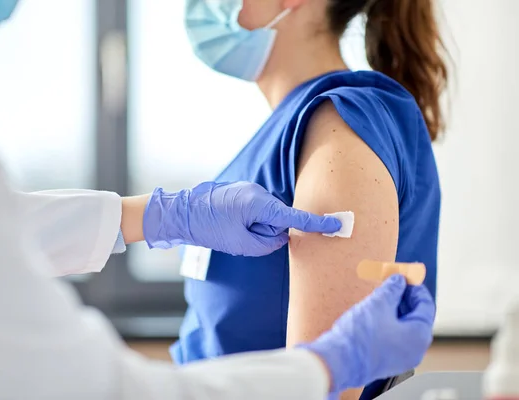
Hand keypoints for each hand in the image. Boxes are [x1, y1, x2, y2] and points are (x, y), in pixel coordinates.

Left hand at [142, 181, 341, 255]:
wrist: (182, 213)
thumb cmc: (210, 228)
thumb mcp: (242, 244)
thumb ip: (268, 242)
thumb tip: (280, 236)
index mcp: (260, 204)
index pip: (295, 217)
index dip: (317, 224)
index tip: (338, 224)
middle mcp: (258, 192)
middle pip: (278, 218)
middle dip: (266, 230)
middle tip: (241, 234)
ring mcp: (250, 190)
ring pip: (266, 216)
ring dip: (255, 226)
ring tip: (232, 228)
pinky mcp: (243, 193)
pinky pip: (257, 211)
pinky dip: (250, 220)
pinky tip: (231, 222)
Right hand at [302, 275, 434, 394]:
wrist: (338, 363)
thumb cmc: (360, 336)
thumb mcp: (378, 303)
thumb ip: (392, 288)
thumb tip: (398, 281)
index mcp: (419, 335)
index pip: (426, 305)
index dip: (415, 287)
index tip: (404, 276)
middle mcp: (415, 350)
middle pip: (416, 317)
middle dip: (404, 298)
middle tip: (391, 284)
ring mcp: (401, 358)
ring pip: (403, 328)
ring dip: (394, 310)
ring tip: (379, 297)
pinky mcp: (386, 362)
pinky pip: (393, 338)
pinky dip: (388, 324)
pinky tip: (374, 314)